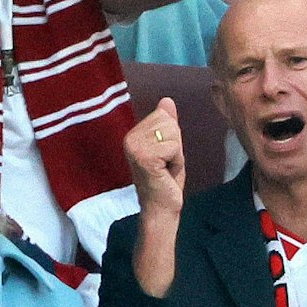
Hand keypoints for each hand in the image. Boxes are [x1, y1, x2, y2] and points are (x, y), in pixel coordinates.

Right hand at [124, 97, 184, 217]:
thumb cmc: (165, 178)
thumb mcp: (169, 146)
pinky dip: (176, 161)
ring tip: (165, 168)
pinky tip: (166, 172)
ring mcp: (134, 148)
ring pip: (173, 134)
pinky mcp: (144, 157)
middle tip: (165, 163)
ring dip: (176, 154)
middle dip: (175, 145)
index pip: (164, 116)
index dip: (172, 138)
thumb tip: (167, 100)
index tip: (164, 156)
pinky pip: (174, 148)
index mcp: (133, 134)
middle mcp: (129, 138)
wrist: (161, 206)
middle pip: (169, 123)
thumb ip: (167, 124)